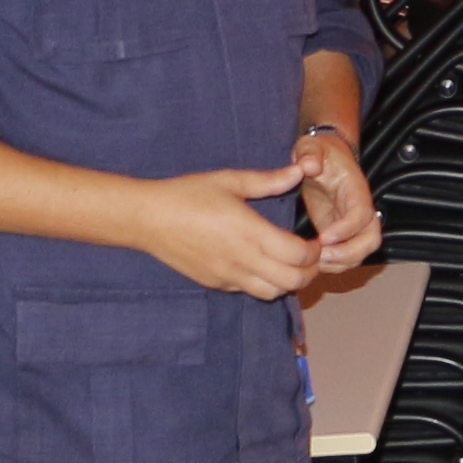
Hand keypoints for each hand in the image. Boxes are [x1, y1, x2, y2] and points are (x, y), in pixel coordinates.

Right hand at [128, 164, 330, 296]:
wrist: (147, 218)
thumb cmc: (188, 194)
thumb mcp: (229, 180)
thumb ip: (268, 180)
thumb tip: (301, 170)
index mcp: (250, 232)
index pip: (299, 255)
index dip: (315, 250)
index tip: (315, 240)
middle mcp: (242, 259)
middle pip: (293, 281)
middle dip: (309, 270)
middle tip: (309, 256)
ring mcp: (228, 275)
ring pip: (273, 292)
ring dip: (288, 281)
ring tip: (288, 263)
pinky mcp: (215, 283)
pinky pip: (249, 290)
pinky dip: (263, 283)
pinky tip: (261, 265)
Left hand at [288, 128, 382, 272]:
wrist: (324, 158)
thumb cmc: (320, 152)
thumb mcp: (311, 146)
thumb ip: (309, 153)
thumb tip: (309, 165)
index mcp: (355, 189)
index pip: (361, 213)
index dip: (346, 229)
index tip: (324, 236)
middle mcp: (360, 209)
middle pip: (371, 239)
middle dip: (348, 253)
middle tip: (321, 256)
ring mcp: (353, 224)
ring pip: (361, 252)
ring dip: (341, 263)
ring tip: (315, 262)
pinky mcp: (342, 234)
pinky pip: (348, 256)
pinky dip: (334, 265)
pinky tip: (313, 262)